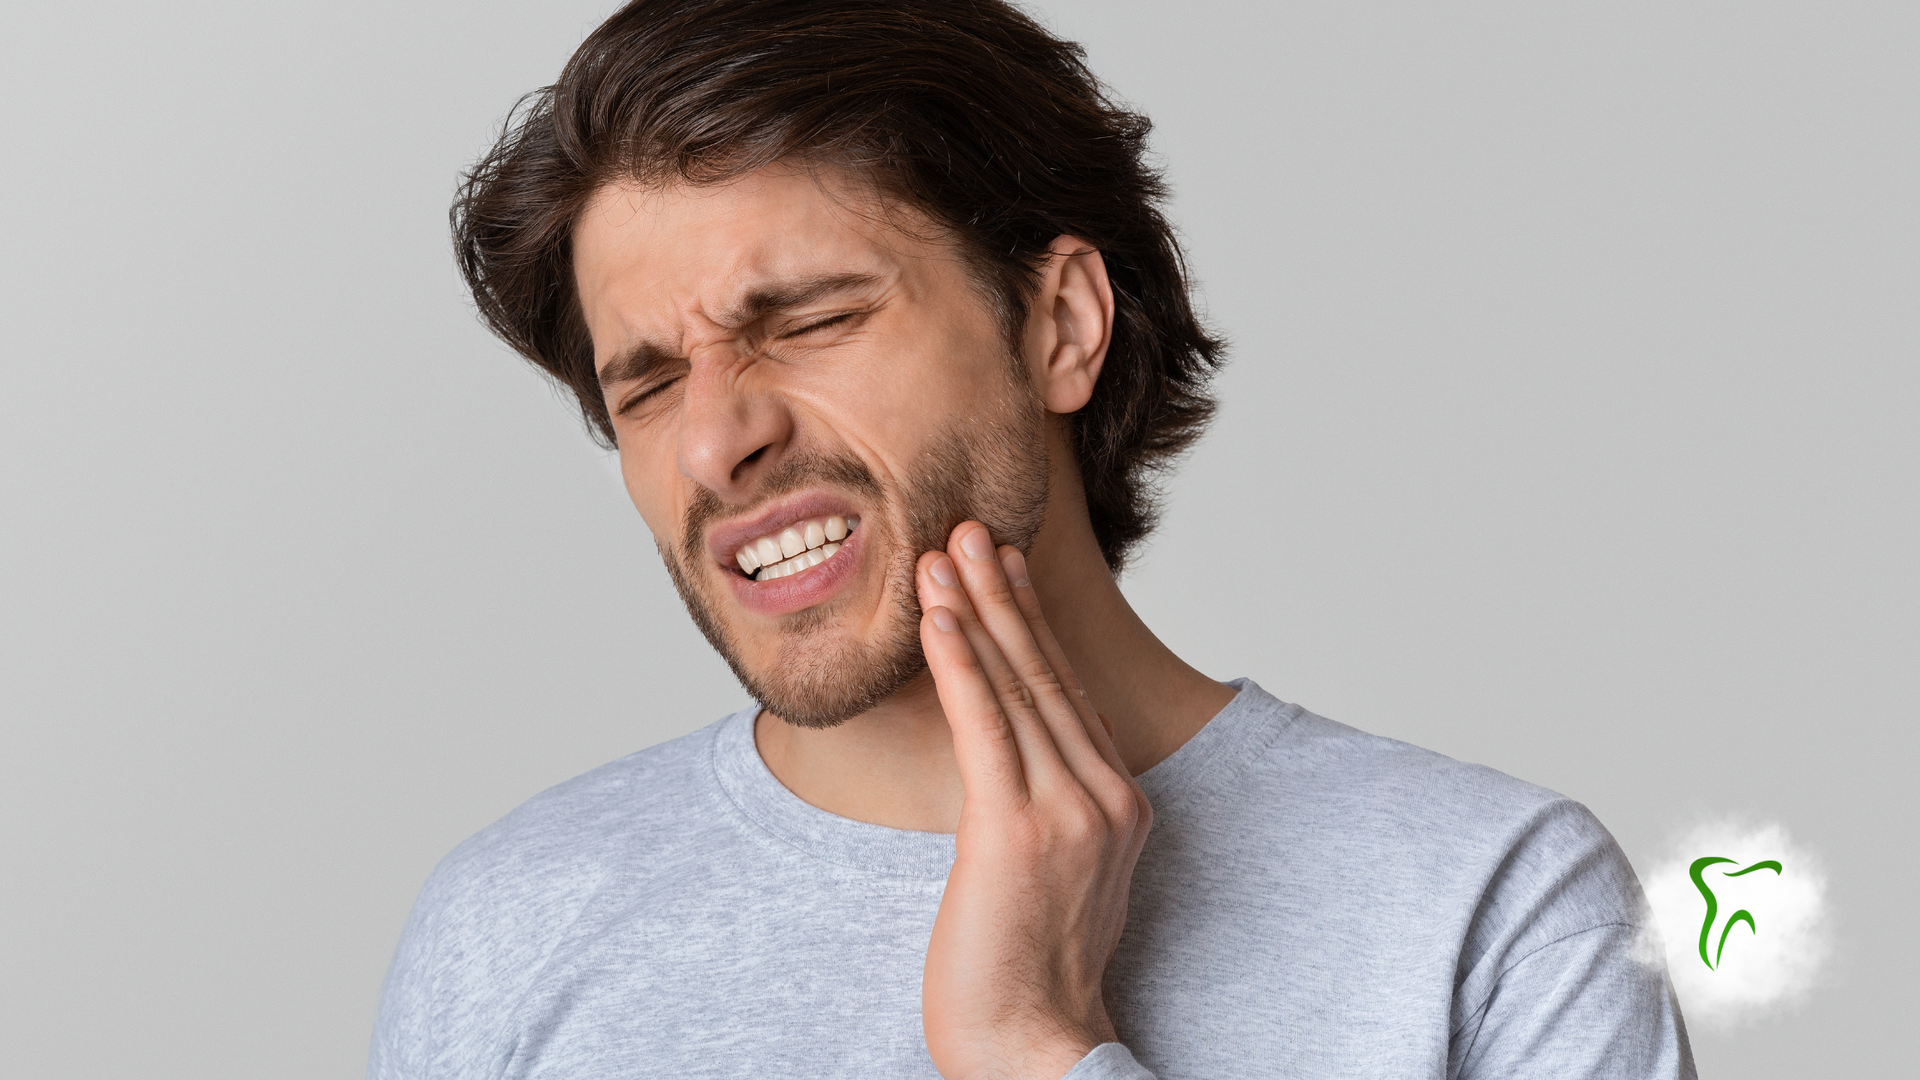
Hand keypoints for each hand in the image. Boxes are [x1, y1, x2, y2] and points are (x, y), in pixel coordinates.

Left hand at [916, 522, 1153, 1079]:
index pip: (1068, 693)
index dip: (1031, 625)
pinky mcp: (1018, 830)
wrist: (1033, 1047)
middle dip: (1005, 596)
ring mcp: (1069, 811)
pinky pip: (986, 726)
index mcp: (1119, 804)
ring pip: (1018, 688)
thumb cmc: (1026, 972)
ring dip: (977, 610)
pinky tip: (938, 615)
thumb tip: (1004, 765)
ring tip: (945, 551)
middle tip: (972, 528)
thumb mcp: (1051, 875)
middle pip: (1048, 675)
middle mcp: (1106, 797)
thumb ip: (1043, 810)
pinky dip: (961, 661)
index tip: (1002, 570)